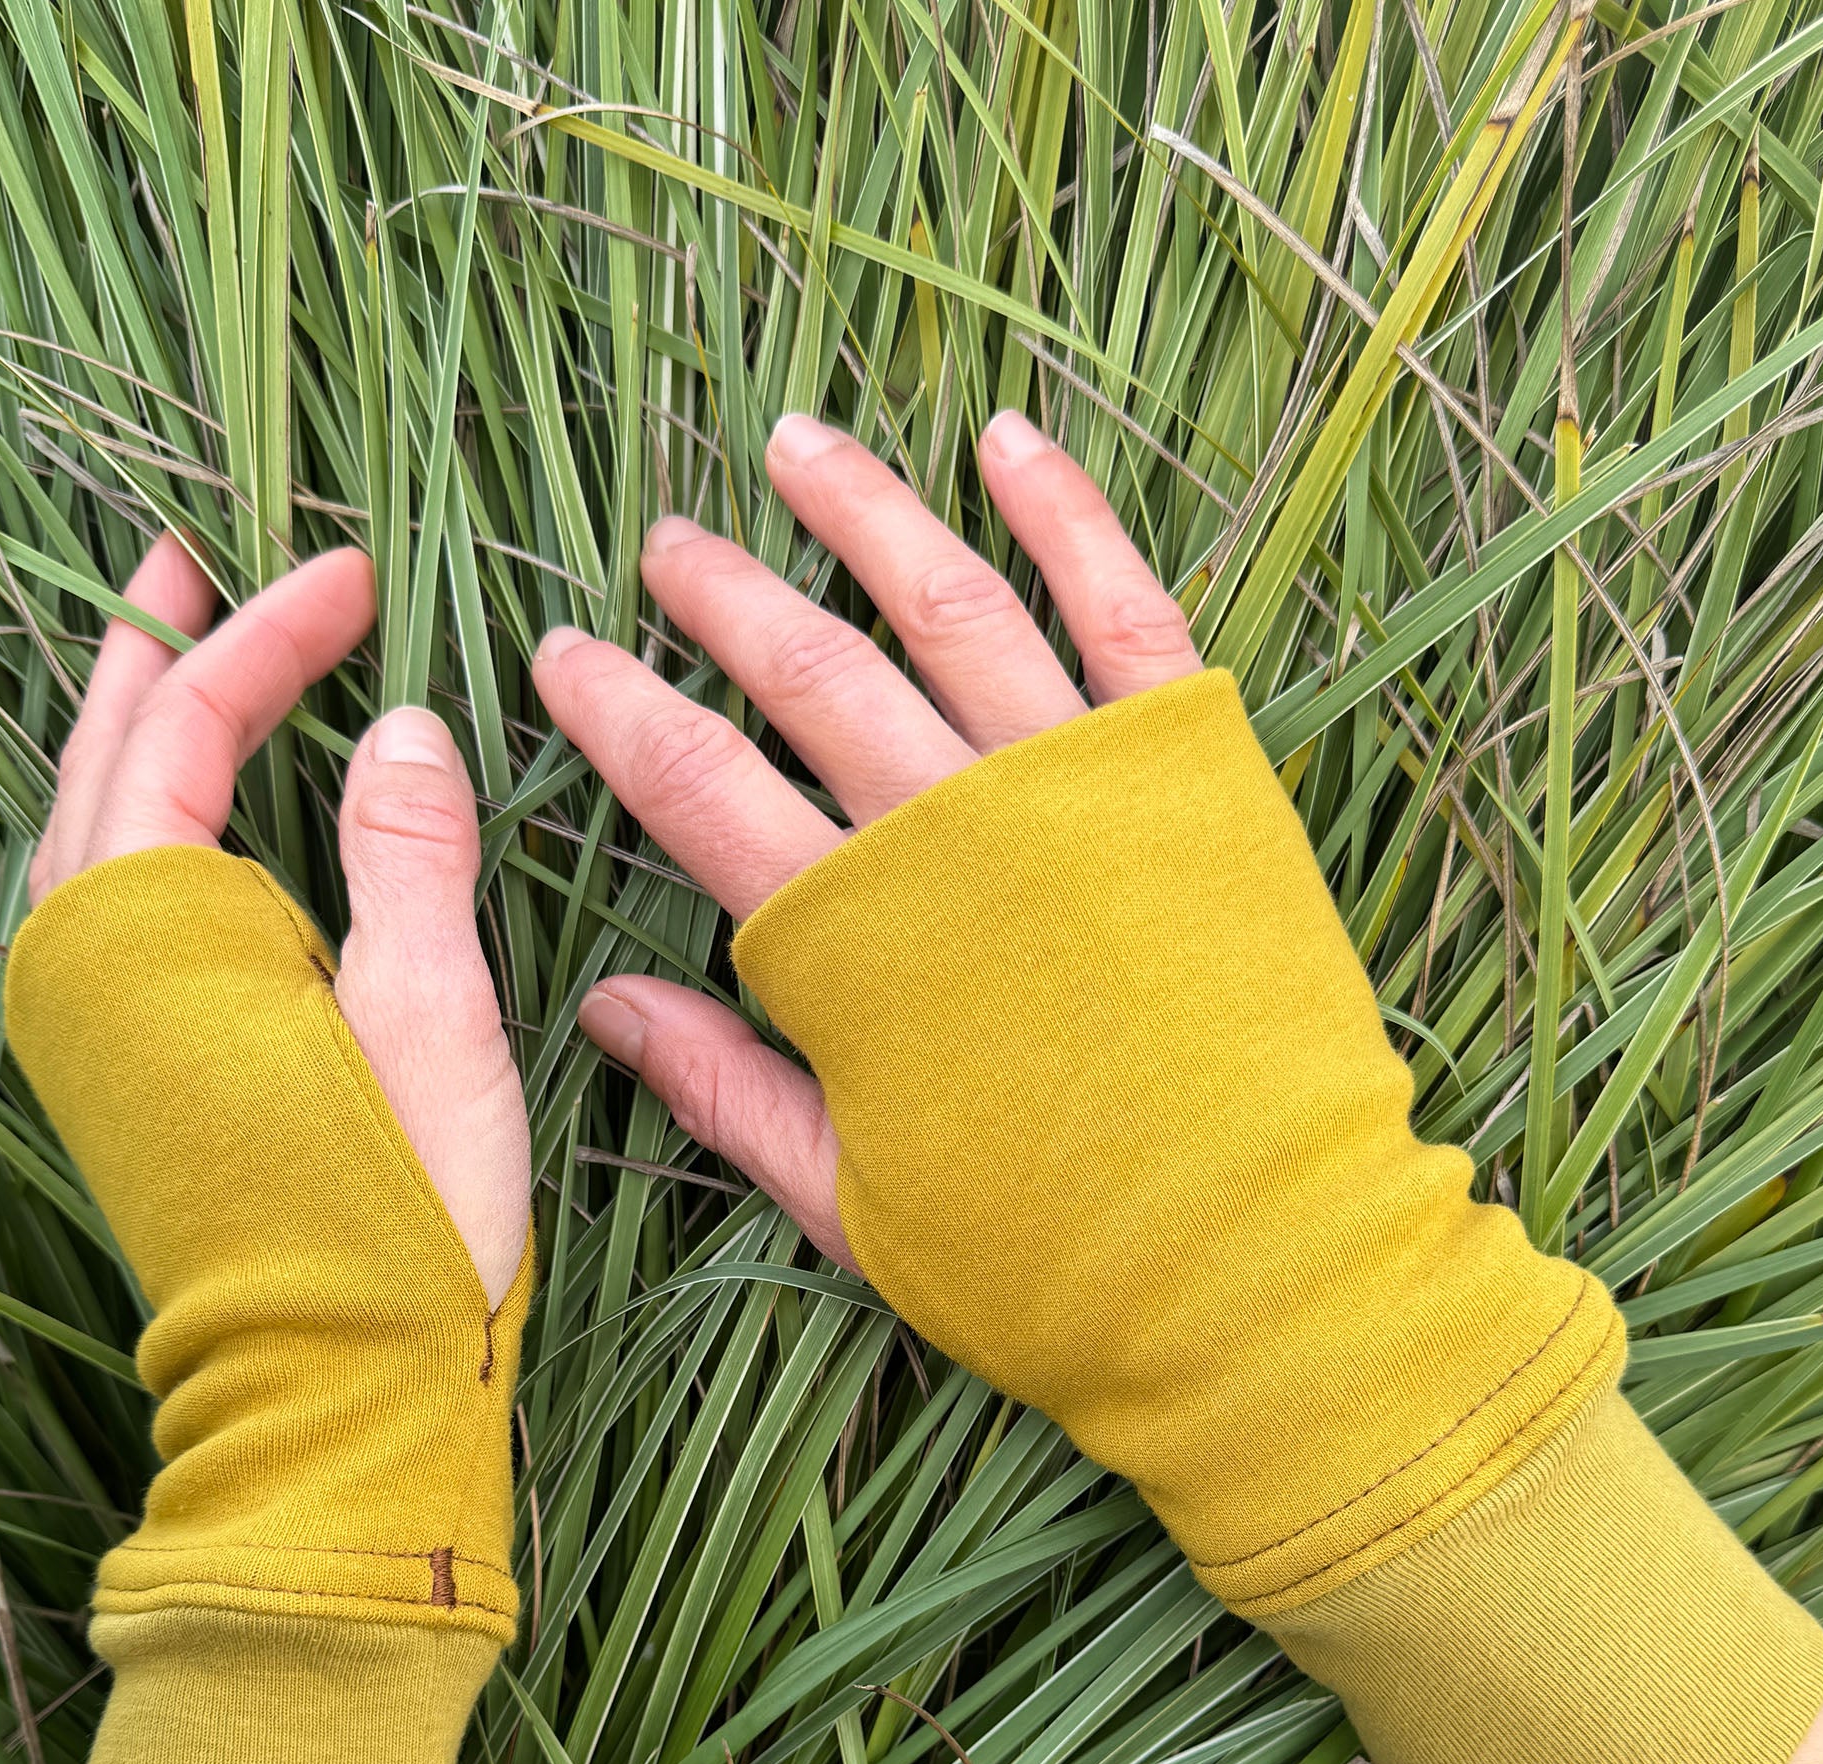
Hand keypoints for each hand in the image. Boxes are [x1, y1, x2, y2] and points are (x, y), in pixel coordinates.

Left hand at [33, 535, 528, 1303]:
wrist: (335, 1391)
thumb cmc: (398, 1213)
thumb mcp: (431, 1019)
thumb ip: (406, 857)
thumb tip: (400, 727)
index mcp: (151, 934)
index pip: (193, 727)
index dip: (270, 637)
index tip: (352, 574)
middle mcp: (87, 968)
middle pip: (102, 762)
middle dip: (155, 654)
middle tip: (193, 560)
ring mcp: (91, 1027)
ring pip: (86, 830)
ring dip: (131, 733)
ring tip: (179, 659)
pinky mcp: (122, 1076)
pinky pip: (102, 900)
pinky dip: (137, 822)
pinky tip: (187, 818)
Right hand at [537, 410, 1200, 1264]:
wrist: (1262, 1262)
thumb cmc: (1046, 1257)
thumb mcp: (853, 1202)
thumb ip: (727, 1088)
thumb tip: (604, 998)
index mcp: (857, 941)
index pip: (698, 787)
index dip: (617, 713)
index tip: (560, 655)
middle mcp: (956, 829)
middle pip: (811, 672)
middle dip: (722, 596)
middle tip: (667, 544)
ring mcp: (1081, 782)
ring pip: (950, 604)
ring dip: (864, 513)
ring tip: (796, 445)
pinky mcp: (1194, 764)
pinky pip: (1121, 605)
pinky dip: (1063, 512)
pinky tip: (1005, 442)